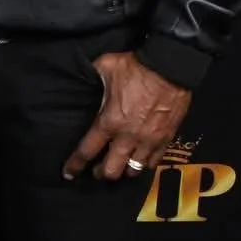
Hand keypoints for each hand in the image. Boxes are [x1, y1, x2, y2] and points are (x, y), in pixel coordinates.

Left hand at [63, 52, 189, 181]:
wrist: (171, 67)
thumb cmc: (137, 67)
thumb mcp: (105, 67)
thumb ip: (92, 76)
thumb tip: (83, 76)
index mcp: (109, 122)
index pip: (87, 151)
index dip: (75, 166)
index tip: (69, 174)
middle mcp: (128, 137)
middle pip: (111, 170)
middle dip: (100, 173)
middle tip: (97, 170)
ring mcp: (148, 140)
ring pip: (133, 170)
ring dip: (123, 170)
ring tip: (119, 165)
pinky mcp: (166, 138)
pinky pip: (153, 161)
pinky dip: (144, 164)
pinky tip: (139, 160)